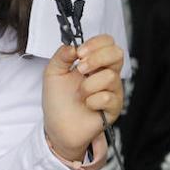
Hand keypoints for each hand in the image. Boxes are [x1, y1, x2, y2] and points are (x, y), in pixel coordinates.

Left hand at [42, 35, 124, 161]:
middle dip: (96, 59)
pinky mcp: (114, 107)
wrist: (57, 126)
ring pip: (110, 76)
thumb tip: (73, 46)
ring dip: (88, 86)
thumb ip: (61, 55)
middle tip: (80, 69)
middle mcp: (106, 73)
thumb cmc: (57, 101)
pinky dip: (92, 101)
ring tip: (80, 94)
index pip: (107, 42)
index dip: (96, 43)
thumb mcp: (53, 73)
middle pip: (117, 53)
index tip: (79, 52)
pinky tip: (87, 105)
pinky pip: (107, 97)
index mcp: (93, 62)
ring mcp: (112, 90)